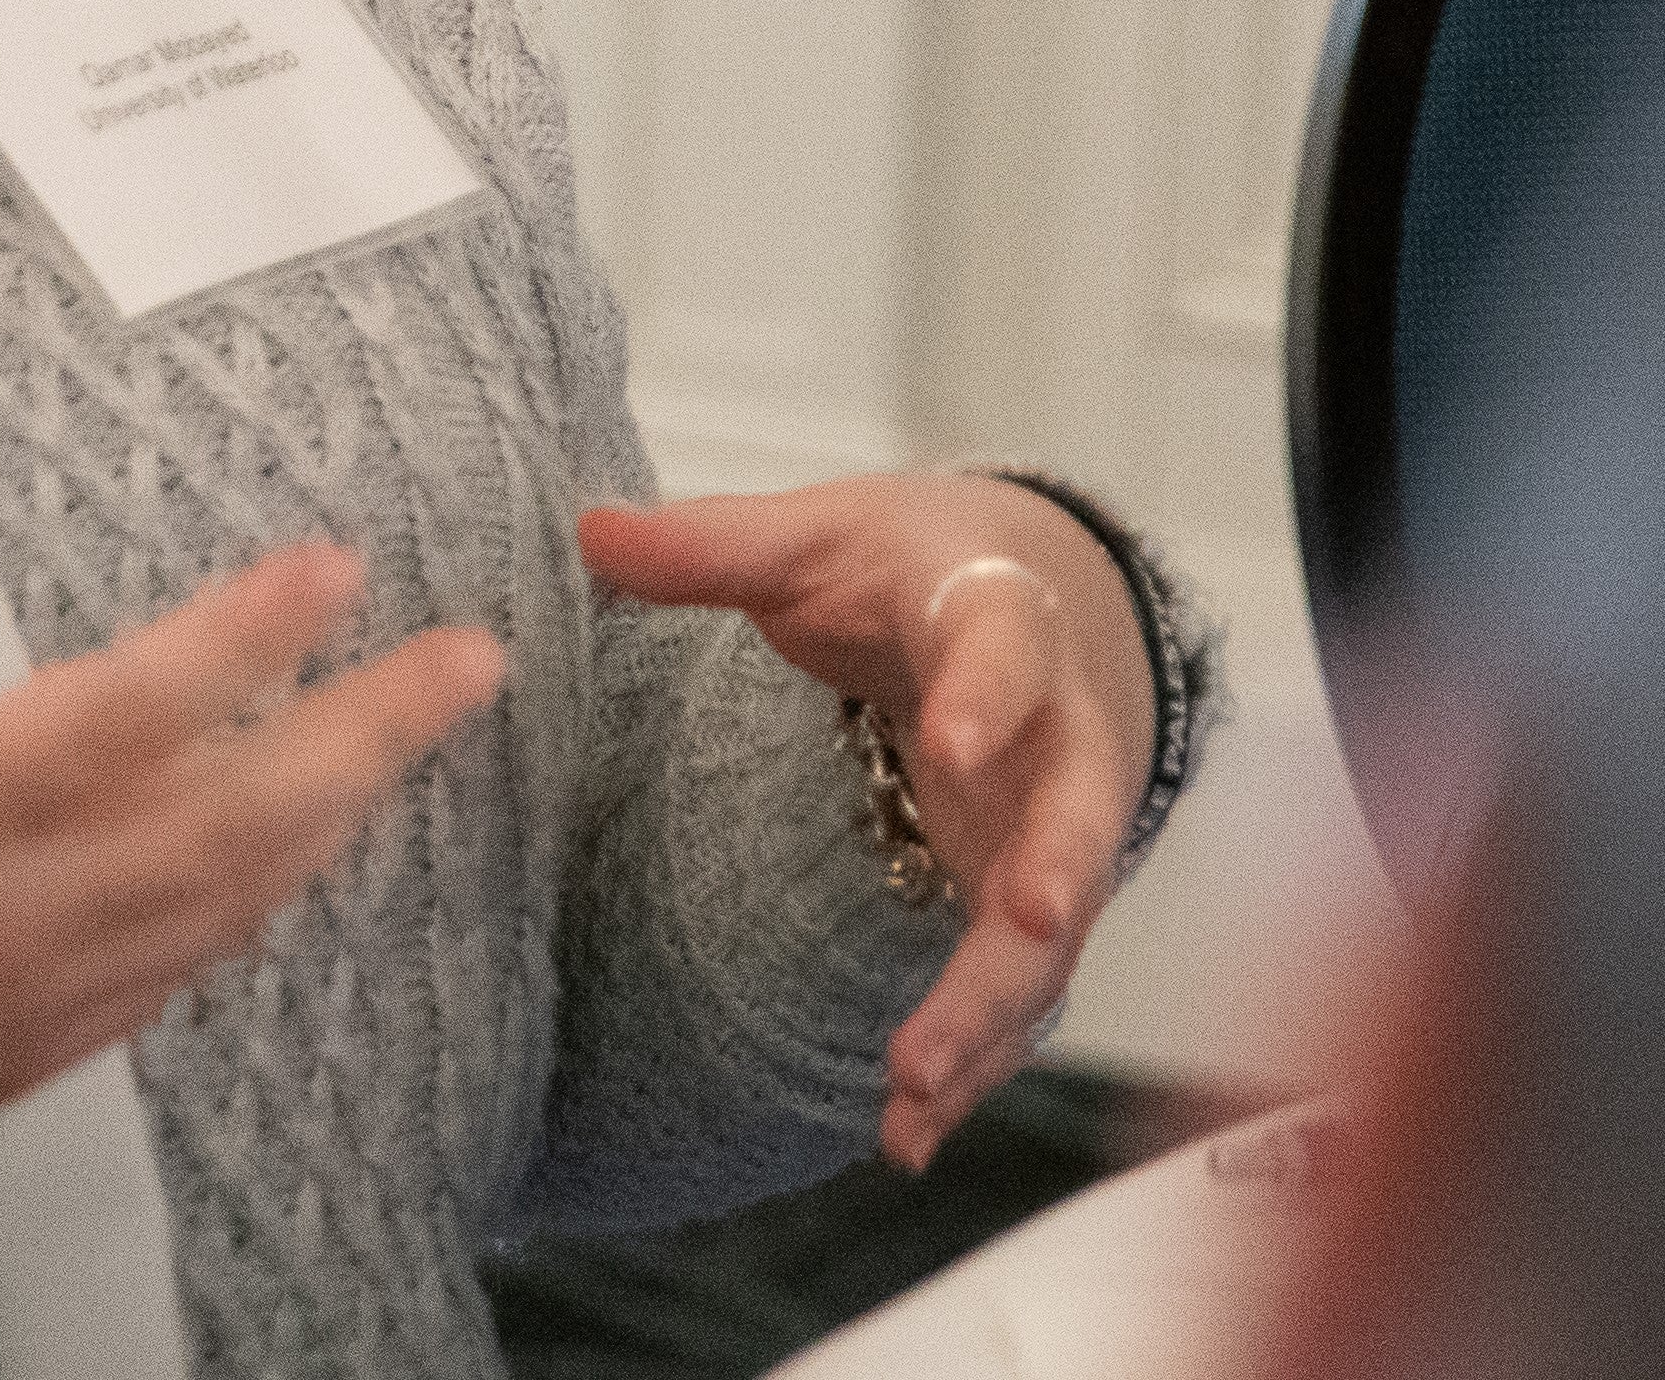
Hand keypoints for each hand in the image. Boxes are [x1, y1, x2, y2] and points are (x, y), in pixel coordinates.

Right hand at [0, 433, 509, 1116]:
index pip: (118, 720)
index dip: (237, 642)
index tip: (328, 567)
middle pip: (227, 824)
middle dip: (366, 734)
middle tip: (470, 659)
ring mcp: (22, 1000)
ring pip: (226, 904)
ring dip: (334, 812)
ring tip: (414, 725)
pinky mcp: (27, 1054)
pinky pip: (178, 970)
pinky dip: (256, 894)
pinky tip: (301, 832)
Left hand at [577, 474, 1156, 1172]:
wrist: (1028, 601)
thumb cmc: (910, 567)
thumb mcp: (819, 535)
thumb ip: (715, 545)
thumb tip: (590, 529)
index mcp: (1000, 622)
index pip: (1008, 652)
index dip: (990, 695)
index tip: (956, 740)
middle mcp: (1054, 739)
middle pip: (1073, 817)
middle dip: (1049, 876)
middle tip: (1018, 920)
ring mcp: (1052, 833)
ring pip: (1051, 935)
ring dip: (992, 1011)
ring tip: (911, 1083)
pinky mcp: (1028, 903)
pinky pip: (1016, 994)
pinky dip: (971, 1064)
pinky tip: (904, 1136)